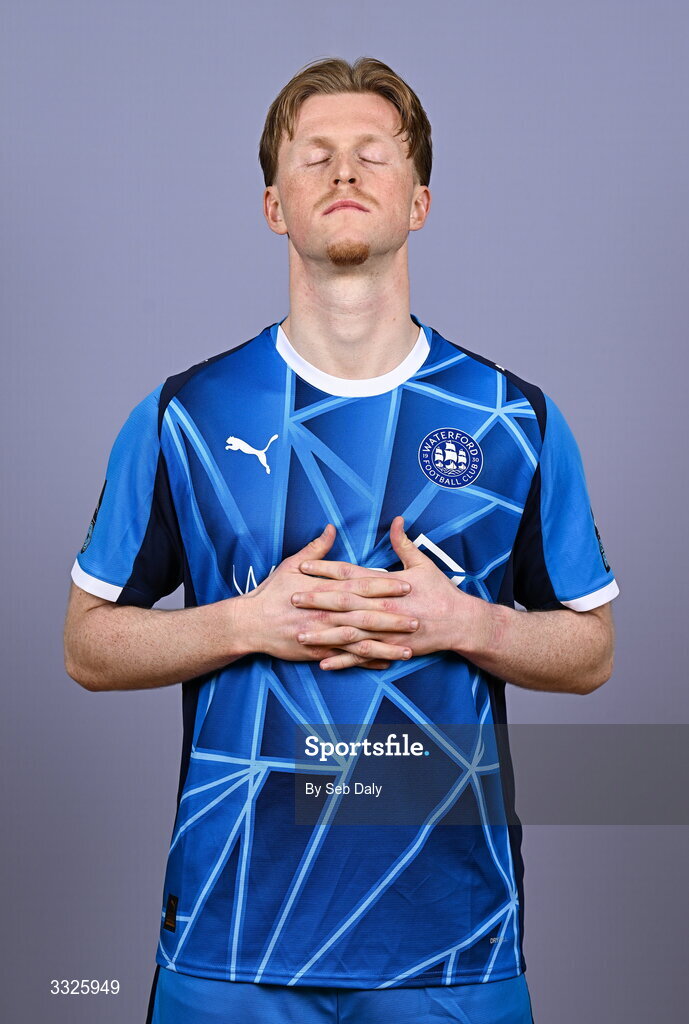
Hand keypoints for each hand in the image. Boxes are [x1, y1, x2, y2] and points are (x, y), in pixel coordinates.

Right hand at [238, 523, 416, 668]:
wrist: (250, 623)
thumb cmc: (271, 592)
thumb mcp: (291, 565)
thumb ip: (317, 549)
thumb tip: (331, 528)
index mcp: (324, 589)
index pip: (360, 585)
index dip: (384, 585)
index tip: (406, 584)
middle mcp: (327, 612)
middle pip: (366, 614)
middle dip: (393, 617)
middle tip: (417, 619)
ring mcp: (323, 633)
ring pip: (360, 640)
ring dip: (386, 644)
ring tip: (409, 648)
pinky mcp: (318, 651)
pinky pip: (347, 658)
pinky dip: (366, 661)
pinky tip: (385, 662)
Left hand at [293, 515, 488, 669]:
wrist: (459, 623)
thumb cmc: (441, 592)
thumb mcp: (423, 564)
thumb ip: (404, 543)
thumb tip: (396, 520)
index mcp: (386, 584)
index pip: (349, 574)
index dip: (325, 569)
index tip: (303, 566)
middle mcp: (382, 606)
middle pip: (343, 602)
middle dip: (315, 600)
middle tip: (292, 598)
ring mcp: (385, 630)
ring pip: (348, 632)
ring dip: (323, 633)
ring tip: (300, 634)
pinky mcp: (390, 648)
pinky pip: (362, 656)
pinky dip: (342, 660)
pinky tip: (323, 661)